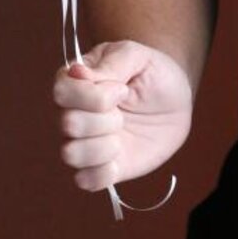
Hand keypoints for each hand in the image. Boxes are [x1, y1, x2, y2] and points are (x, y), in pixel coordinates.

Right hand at [53, 40, 192, 192]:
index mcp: (75, 82)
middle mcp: (71, 114)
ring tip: (123, 131)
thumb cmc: (154, 73)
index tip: (122, 89)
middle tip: (124, 110)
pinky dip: (106, 171)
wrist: (175, 102)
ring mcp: (83, 143)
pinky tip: (122, 155)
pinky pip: (86, 181)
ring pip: (71, 154)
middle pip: (68, 124)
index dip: (95, 95)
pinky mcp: (98, 169)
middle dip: (105, 118)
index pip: (61, 92)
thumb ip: (111, 63)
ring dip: (105, 144)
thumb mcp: (139, 57)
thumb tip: (76, 72)